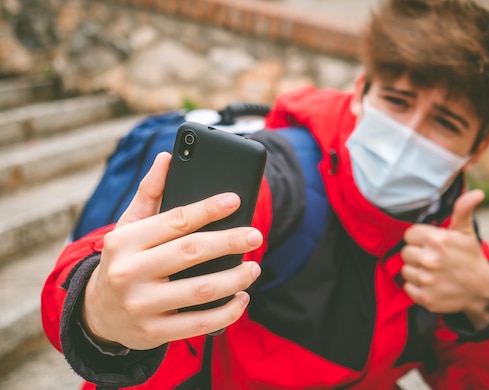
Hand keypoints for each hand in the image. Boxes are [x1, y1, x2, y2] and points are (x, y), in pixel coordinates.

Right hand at [82, 152, 262, 349]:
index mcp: (124, 241)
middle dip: (230, 242)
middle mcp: (129, 273)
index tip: (236, 200)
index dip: (208, 209)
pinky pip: (200, 324)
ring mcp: (141, 306)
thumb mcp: (128, 226)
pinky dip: (228, 312)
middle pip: (191, 253)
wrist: (97, 314)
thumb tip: (168, 156)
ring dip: (235, 278)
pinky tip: (242, 298)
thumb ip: (150, 192)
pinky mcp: (153, 333)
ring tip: (253, 268)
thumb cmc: (123, 260)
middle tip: (256, 235)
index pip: (174, 221)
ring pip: (201, 290)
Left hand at [400, 189, 488, 329]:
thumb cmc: (470, 256)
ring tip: (433, 271)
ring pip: (405, 271)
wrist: (481, 289)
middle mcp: (429, 260)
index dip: (419, 238)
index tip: (431, 243)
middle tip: (433, 258)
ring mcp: (427, 280)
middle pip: (405, 253)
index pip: (409, 235)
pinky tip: (431, 283)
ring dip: (416, 271)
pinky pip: (407, 287)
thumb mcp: (466, 232)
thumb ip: (463, 210)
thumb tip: (477, 193)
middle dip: (417, 254)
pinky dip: (417, 287)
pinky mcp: (425, 298)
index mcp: (436, 240)